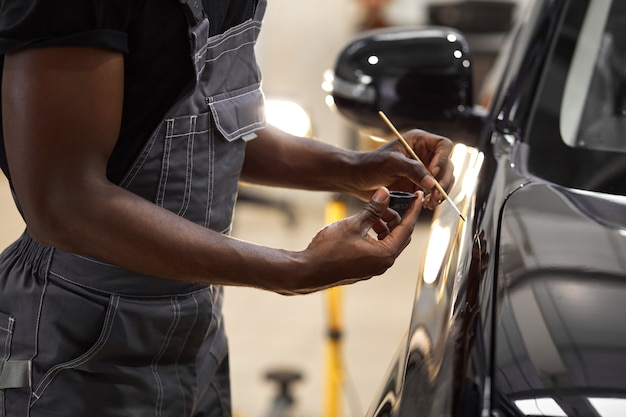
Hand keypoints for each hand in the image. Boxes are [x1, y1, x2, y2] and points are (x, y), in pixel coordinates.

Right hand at [284, 187, 422, 294]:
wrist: (308, 270)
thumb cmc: (329, 249)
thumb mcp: (353, 224)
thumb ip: (373, 209)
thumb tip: (385, 193)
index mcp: (385, 254)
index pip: (407, 228)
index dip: (413, 210)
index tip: (419, 197)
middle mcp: (383, 263)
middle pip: (400, 236)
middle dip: (398, 217)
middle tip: (394, 201)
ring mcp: (373, 267)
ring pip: (388, 242)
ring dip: (385, 226)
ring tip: (375, 212)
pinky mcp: (363, 268)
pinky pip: (378, 249)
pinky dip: (377, 235)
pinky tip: (366, 225)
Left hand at [350, 129, 453, 210]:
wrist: (356, 179)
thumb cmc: (370, 165)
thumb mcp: (391, 163)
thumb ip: (413, 170)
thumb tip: (432, 183)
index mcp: (419, 141)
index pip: (443, 146)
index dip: (442, 160)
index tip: (432, 174)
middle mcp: (424, 154)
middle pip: (447, 165)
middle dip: (444, 181)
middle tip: (435, 195)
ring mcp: (422, 170)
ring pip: (443, 180)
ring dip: (441, 192)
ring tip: (430, 202)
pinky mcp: (418, 184)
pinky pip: (434, 191)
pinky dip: (433, 198)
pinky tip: (426, 204)